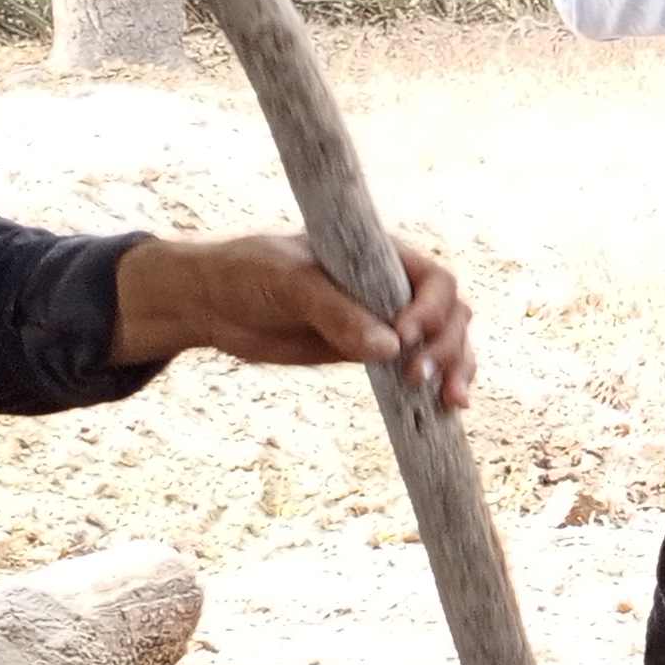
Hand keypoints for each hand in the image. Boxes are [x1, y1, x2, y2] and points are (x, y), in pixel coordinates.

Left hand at [106, 231, 474, 404]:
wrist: (210, 303)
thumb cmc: (248, 274)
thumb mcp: (289, 284)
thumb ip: (336, 313)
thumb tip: (389, 347)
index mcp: (379, 256)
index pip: (433, 279)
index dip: (431, 308)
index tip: (404, 333)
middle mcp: (391, 287)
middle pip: (450, 314)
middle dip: (447, 346)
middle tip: (419, 377)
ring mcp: (384, 322)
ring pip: (444, 344)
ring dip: (454, 369)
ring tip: (450, 401)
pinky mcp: (370, 354)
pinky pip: (416, 369)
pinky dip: (437, 385)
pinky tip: (446, 408)